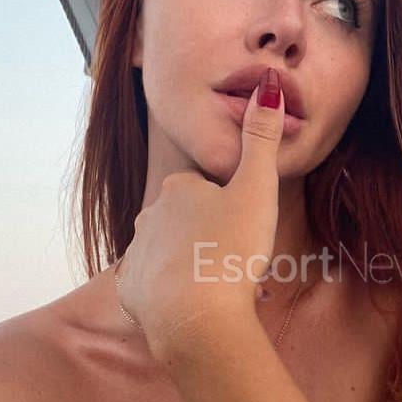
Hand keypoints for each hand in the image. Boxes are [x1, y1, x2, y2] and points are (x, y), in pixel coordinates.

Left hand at [116, 67, 284, 356]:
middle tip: (241, 261)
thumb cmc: (230, 249)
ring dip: (195, 267)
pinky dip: (174, 296)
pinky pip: (154, 289)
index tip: (248, 229)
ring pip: (171, 254)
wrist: (196, 317)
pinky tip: (196, 306)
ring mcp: (137, 254)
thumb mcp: (258, 188)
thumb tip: (269, 84)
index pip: (204, 188)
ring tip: (225, 289)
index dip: (229, 207)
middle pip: (185, 220)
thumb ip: (263, 138)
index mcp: (178, 189)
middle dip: (211, 238)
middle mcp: (150, 215)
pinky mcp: (132, 293)